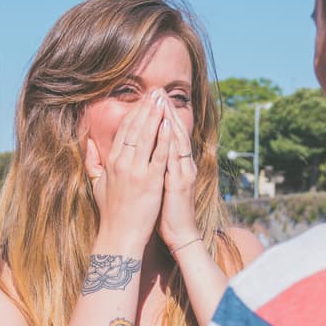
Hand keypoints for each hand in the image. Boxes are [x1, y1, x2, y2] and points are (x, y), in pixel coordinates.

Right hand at [85, 92, 170, 251]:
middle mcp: (122, 163)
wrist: (119, 234)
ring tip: (163, 101)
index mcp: (111, 162)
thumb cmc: (110, 211)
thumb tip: (87, 143)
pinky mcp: (150, 181)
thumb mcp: (96, 184)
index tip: (143, 100)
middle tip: (156, 92)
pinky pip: (159, 155)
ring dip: (156, 117)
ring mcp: (137, 171)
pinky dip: (164, 139)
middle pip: (135, 128)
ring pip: (147, 137)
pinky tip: (169, 124)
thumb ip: (92, 161)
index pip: (124, 131)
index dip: (134, 113)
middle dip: (146, 108)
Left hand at [157, 100, 199, 250]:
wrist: (179, 234)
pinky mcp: (181, 182)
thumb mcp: (158, 186)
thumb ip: (153, 169)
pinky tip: (167, 126)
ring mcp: (183, 172)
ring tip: (162, 100)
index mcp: (174, 165)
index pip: (167, 135)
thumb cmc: (165, 212)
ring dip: (170, 118)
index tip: (150, 99)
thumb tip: (141, 158)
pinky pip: (177, 158)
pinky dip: (172, 141)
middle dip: (166, 110)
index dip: (160, 117)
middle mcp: (182, 164)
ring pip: (178, 140)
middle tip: (158, 90)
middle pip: (174, 131)